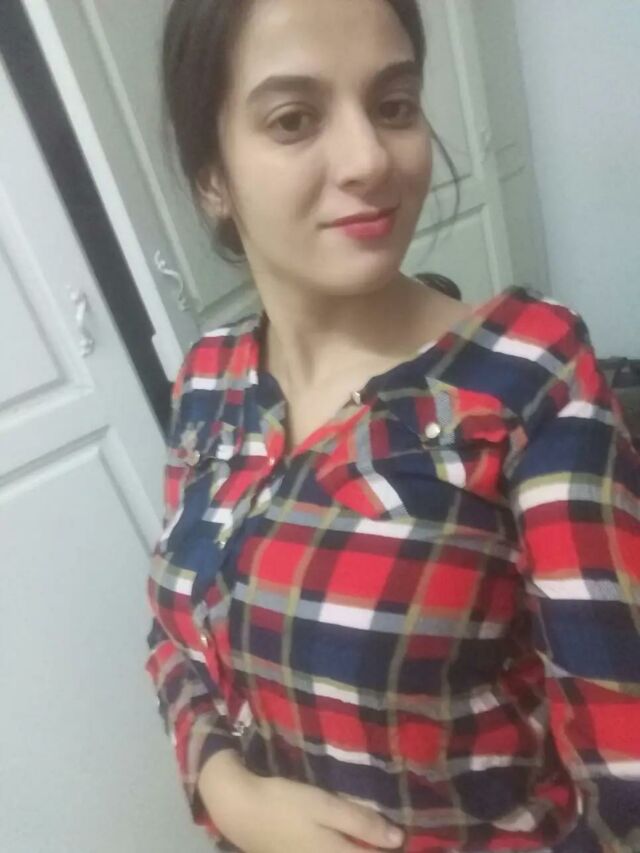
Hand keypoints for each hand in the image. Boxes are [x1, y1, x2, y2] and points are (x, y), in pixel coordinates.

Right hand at [197, 750, 404, 851]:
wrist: (239, 811)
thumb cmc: (284, 804)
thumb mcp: (324, 806)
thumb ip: (360, 823)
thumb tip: (398, 839)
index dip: (394, 851)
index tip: (414, 842)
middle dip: (378, 849)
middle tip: (396, 838)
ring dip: (363, 849)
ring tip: (380, 841)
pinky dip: (347, 851)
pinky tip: (350, 842)